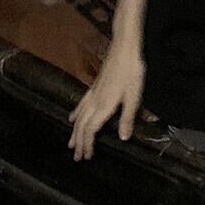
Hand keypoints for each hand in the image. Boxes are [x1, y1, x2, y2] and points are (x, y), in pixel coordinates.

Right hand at [68, 41, 145, 160]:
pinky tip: (72, 117)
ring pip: (79, 116)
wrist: (125, 47)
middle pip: (82, 125)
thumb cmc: (132, 70)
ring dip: (75, 131)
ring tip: (70, 143)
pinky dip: (75, 113)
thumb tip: (123, 138)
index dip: (88, 144)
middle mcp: (95, 100)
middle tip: (76, 157)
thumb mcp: (134, 95)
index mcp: (104, 105)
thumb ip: (128, 117)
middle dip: (79, 142)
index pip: (91, 130)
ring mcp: (93, 92)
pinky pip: (81, 104)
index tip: (86, 157)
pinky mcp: (94, 85)